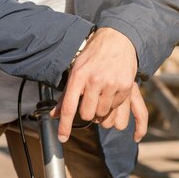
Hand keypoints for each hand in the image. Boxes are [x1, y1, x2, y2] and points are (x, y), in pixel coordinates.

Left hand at [50, 27, 147, 142]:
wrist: (118, 39)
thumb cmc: (93, 55)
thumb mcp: (76, 70)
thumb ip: (66, 94)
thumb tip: (53, 115)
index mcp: (78, 75)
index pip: (68, 106)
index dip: (64, 125)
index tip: (62, 138)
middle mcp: (94, 80)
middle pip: (87, 114)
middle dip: (87, 113)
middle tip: (90, 102)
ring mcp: (111, 84)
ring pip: (103, 115)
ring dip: (101, 111)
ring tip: (101, 97)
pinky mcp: (125, 87)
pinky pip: (118, 110)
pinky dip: (114, 106)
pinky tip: (112, 94)